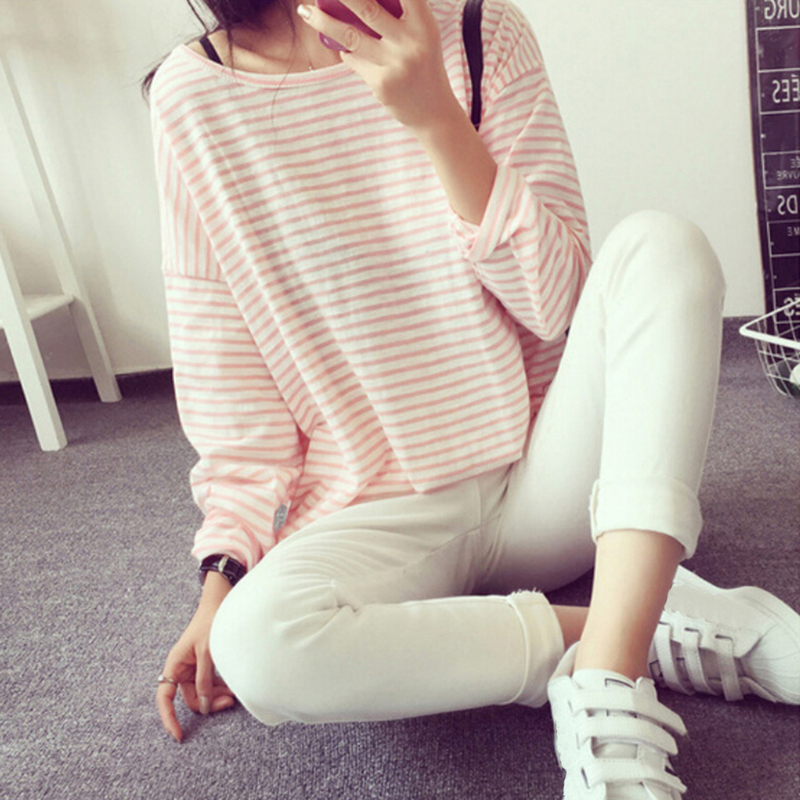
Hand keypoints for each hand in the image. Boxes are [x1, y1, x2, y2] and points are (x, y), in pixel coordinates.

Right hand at [156, 573, 236, 741]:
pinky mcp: (204, 665)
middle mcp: (181, 668)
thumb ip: (204, 678)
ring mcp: (193, 667)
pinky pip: (209, 683)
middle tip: (229, 702)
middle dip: (207, 703)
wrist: (219, 603)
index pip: (164, 698)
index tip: (179, 735)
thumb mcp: (207, 651)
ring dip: (216, 696)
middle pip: (190, 697)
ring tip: (234, 693)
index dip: (169, 718)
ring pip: (202, 692)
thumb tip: (204, 705)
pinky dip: (219, 687)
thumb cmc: (210, 623)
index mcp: (175, 664)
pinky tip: (232, 685)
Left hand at [298, 0, 461, 131]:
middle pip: (368, 9)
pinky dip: (347, 54)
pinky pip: (354, 60)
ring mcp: (395, 65)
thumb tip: (351, 3)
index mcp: (424, 23)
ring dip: (323, 21)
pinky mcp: (382, 84)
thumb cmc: (423, 63)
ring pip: (350, 36)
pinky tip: (346, 52)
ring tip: (305, 12)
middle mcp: (412, 43)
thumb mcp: (422, 34)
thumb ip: (401, 14)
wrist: (433, 111)